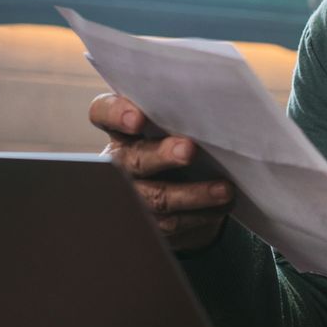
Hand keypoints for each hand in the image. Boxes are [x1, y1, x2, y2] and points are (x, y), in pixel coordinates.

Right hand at [88, 92, 233, 250]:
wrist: (181, 184)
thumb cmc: (177, 141)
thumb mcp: (173, 124)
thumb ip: (181, 112)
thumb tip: (213, 104)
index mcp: (122, 130)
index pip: (103, 113)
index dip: (115, 114)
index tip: (138, 118)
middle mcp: (121, 161)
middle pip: (134, 159)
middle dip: (162, 156)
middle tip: (188, 150)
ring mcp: (133, 195)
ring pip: (157, 197)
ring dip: (193, 194)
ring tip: (224, 190)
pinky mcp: (150, 222)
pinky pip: (173, 222)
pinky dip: (201, 214)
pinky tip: (222, 205)